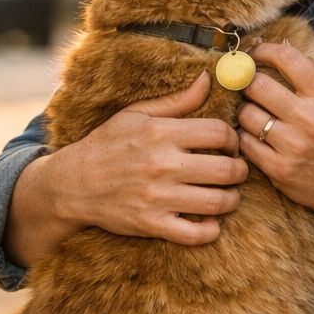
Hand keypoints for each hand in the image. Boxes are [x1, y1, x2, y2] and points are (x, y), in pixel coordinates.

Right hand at [47, 72, 247, 244]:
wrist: (73, 184)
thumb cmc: (107, 144)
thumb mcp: (136, 114)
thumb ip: (177, 101)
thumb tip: (207, 79)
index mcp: (161, 133)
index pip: (220, 133)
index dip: (233, 139)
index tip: (230, 145)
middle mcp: (162, 165)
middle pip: (227, 170)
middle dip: (240, 171)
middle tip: (236, 171)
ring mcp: (158, 198)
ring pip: (218, 203)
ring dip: (231, 199)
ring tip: (228, 194)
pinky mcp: (152, 224)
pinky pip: (196, 234)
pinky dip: (211, 230)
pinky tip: (210, 220)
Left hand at [235, 43, 313, 224]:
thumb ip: (311, 74)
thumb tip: (280, 47)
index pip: (287, 59)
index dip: (263, 51)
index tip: (254, 54)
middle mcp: (310, 118)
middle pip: (257, 85)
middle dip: (248, 82)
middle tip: (249, 87)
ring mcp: (293, 146)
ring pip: (245, 114)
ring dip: (245, 111)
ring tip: (256, 114)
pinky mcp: (279, 170)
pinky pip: (245, 143)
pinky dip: (245, 137)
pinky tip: (256, 136)